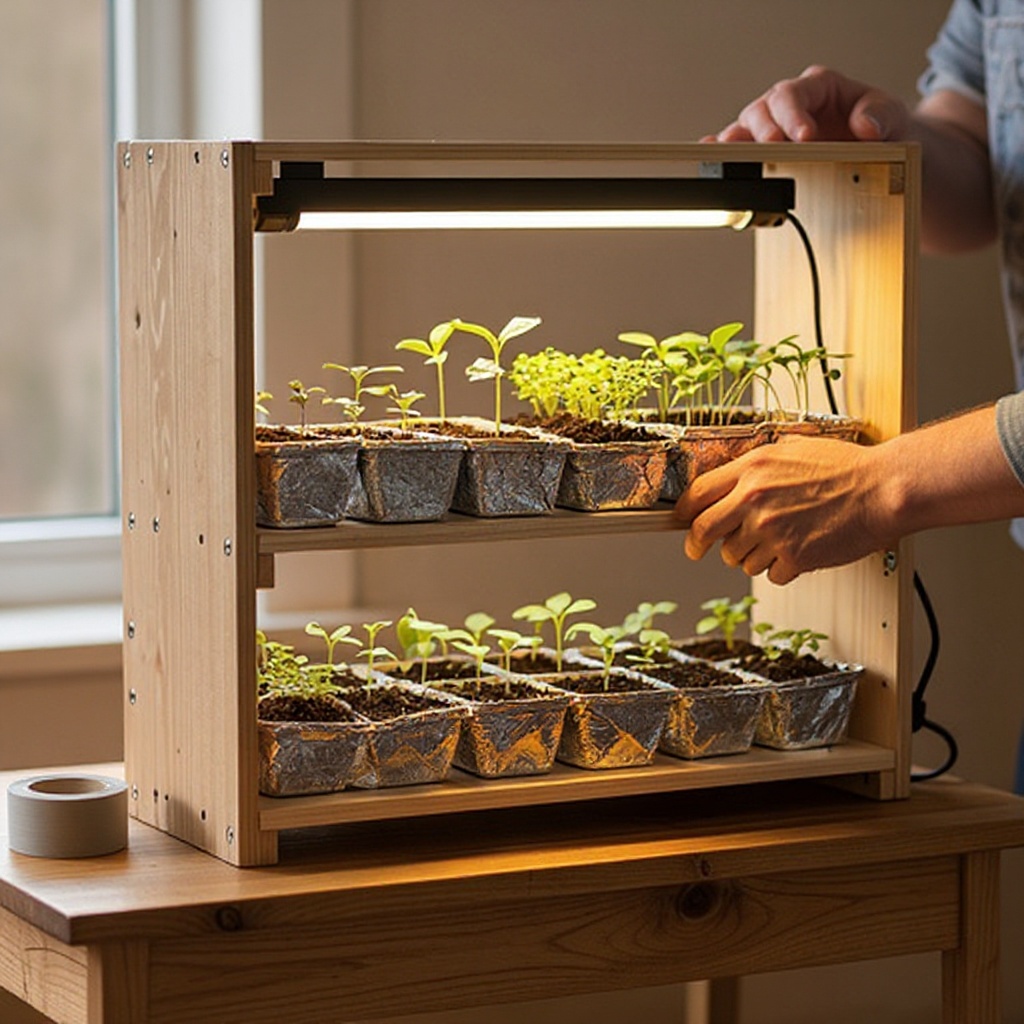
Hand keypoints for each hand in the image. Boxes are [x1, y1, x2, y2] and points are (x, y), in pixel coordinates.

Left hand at [674, 436, 895, 584]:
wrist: (882, 489)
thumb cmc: (845, 467)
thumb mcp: (790, 448)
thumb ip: (755, 465)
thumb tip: (727, 478)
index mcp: (751, 470)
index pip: (696, 494)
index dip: (683, 511)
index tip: (682, 520)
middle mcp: (754, 500)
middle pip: (703, 531)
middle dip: (696, 543)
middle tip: (696, 549)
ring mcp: (772, 531)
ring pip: (737, 558)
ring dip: (750, 554)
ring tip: (778, 538)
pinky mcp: (793, 557)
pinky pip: (768, 574)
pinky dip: (779, 568)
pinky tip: (798, 550)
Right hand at [705, 65, 910, 142]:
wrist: (879, 150)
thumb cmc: (879, 127)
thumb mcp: (892, 115)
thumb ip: (883, 114)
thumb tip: (865, 125)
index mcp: (817, 87)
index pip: (793, 94)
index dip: (793, 115)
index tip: (804, 137)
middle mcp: (788, 105)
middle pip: (761, 110)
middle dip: (764, 131)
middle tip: (774, 149)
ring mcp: (771, 129)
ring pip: (743, 129)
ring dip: (739, 146)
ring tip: (738, 160)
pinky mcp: (763, 153)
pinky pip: (737, 151)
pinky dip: (724, 155)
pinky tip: (715, 160)